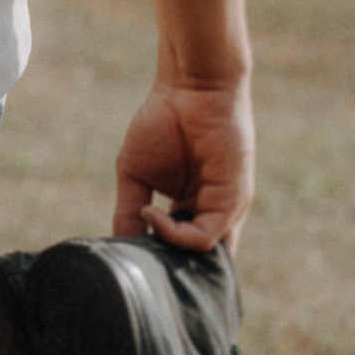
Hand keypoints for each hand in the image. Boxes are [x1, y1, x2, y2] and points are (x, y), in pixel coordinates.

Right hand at [111, 78, 253, 251]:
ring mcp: (226, 207)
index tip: (131, 253)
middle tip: (140, 258)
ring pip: (204, 256)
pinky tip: (153, 214)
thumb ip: (129, 212)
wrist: (188, 87)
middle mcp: (214, 211)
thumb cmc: (161, 123)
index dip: (160, 259)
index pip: (183, 250)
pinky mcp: (234, 198)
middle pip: (197, 260)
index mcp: (194, 207)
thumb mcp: (135, 176)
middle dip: (170, 267)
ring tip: (143, 228)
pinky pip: (207, 235)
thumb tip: (120, 246)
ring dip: (170, 251)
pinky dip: (176, 235)